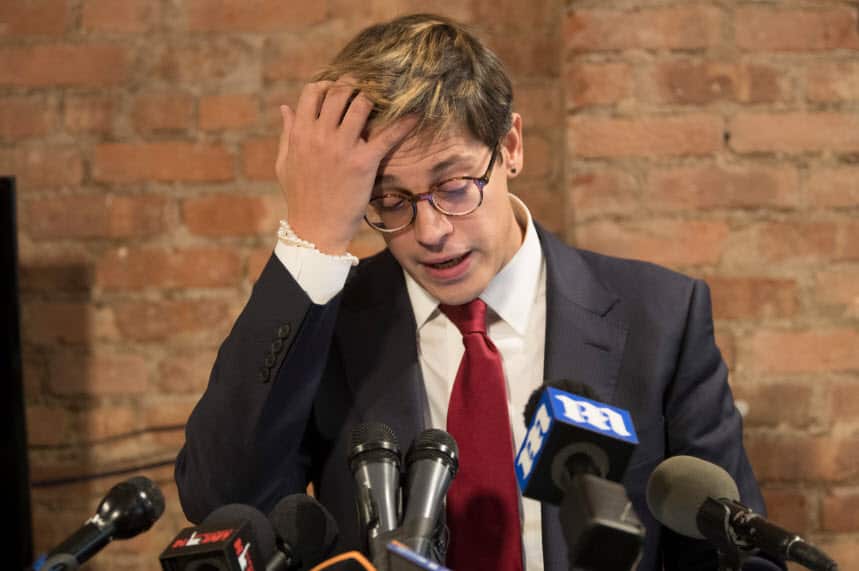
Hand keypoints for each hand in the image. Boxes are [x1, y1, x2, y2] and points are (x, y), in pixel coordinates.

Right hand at [275, 79, 416, 254]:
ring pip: (361, 104)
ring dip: (375, 97)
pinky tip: (415, 114)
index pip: (313, 92)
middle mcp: (320, 135)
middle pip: (340, 92)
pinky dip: (403, 123)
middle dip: (355, 84)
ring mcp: (343, 147)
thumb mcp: (284, 163)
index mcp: (301, 133)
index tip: (340, 88)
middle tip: (369, 87)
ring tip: (385, 98)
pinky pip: (387, 135)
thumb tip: (285, 108)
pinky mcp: (364, 163)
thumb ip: (286, 133)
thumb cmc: (300, 198)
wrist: (316, 229)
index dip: (328, 84)